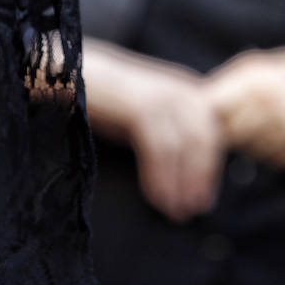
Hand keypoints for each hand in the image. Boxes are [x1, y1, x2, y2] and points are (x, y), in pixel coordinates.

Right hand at [83, 41, 223, 220]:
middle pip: (203, 140)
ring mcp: (160, 96)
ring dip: (178, 184)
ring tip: (172, 211)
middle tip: (192, 210)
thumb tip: (190, 173)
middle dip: (199, 178)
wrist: (73, 73)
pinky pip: (158, 149)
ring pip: (181, 147)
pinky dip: (159, 178)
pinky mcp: (140, 106)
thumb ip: (173, 129)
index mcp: (186, 89)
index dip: (210, 169)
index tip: (204, 200)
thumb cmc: (110, 99)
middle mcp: (180, 88)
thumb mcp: (150, 112)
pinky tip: (155, 199)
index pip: (211, 133)